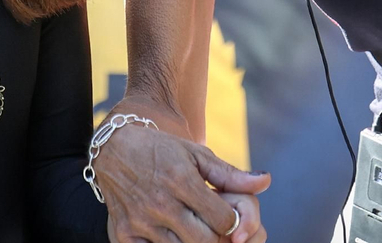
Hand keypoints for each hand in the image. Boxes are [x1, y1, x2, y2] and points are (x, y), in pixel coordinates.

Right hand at [97, 113, 270, 242]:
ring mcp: (140, 222)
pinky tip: (169, 233)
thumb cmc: (163, 150)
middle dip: (215, 237)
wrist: (115, 147)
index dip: (233, 222)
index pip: (223, 220)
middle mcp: (160, 203)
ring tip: (191, 227)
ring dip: (191, 242)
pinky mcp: (123, 234)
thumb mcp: (197, 155)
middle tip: (212, 227)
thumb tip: (265, 182)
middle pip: (204, 241)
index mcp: (181, 181)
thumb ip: (230, 174)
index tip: (228, 216)